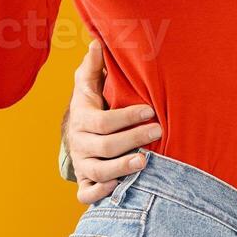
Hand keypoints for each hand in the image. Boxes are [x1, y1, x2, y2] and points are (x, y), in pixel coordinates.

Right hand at [64, 40, 162, 203]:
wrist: (78, 133)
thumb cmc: (93, 104)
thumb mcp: (91, 84)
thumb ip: (95, 66)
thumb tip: (97, 42)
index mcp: (83, 118)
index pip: (103, 121)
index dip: (126, 117)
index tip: (150, 111)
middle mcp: (80, 143)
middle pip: (104, 147)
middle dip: (132, 139)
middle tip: (157, 132)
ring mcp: (82, 164)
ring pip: (98, 171)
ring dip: (122, 168)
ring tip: (145, 162)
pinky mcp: (86, 182)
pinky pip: (86, 194)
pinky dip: (101, 192)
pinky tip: (121, 186)